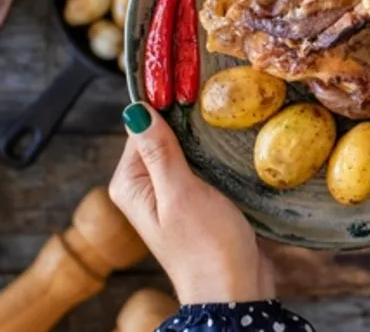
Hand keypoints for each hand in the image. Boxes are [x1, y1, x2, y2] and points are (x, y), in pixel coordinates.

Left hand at [109, 103, 273, 304]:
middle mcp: (147, 187)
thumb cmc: (205, 245)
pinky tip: (237, 144)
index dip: (167, 104)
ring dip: (208, 136)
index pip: (142, 127)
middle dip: (190, 118)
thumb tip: (136, 109)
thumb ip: (159, 152)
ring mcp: (173, 195)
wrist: (233, 290)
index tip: (195, 80)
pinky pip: (204, 165)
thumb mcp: (181, 193)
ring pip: (188, 149)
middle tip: (224, 97)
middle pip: (165, 136)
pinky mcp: (199, 201)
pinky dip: (217, 153)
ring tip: (234, 116)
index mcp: (131, 184)